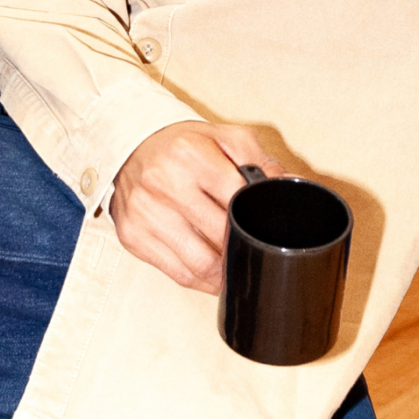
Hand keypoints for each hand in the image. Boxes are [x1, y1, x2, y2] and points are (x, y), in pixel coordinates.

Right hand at [110, 121, 283, 294]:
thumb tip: (287, 186)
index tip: (266, 227)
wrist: (131, 149)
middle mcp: (163, 183)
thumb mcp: (223, 138)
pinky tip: (213, 274)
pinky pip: (177, 273)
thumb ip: (259, 159)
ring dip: (224, 272)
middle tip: (256, 249)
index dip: (256, 217)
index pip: (237, 198)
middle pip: (220, 234)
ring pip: (199, 264)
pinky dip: (201, 280)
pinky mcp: (133, 236)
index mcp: (189, 154)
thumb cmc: (180, 147)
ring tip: (237, 266)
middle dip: (243, 246)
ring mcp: (145, 214)